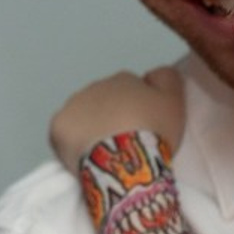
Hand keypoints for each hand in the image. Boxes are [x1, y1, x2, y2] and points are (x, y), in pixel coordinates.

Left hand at [50, 67, 184, 170]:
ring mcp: (73, 105)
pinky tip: (90, 156)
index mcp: (124, 79)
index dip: (140, 107)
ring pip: (85, 116)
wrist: (126, 160)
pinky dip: (76, 143)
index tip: (147, 126)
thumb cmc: (154, 132)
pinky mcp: (58, 128)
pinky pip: (67, 134)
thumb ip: (167, 79)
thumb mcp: (175, 101)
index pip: (132, 88)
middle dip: (114, 116)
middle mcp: (95, 86)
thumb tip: (155, 73)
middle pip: (106, 101)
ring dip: (95, 128)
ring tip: (110, 152)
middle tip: (129, 141)